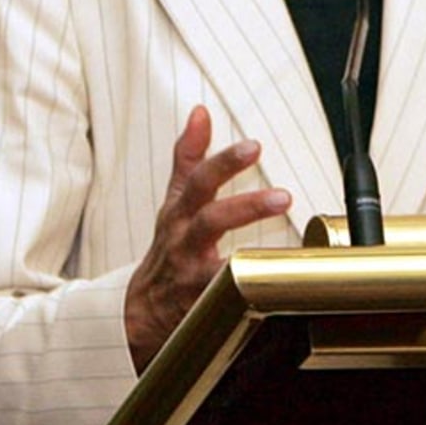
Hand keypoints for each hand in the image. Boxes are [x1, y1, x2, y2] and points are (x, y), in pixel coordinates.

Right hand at [124, 106, 290, 371]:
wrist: (138, 312)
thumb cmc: (169, 248)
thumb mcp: (175, 202)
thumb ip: (188, 158)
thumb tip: (200, 112)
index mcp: (180, 213)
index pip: (198, 182)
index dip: (223, 162)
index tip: (253, 145)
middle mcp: (184, 242)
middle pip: (210, 221)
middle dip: (246, 208)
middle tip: (284, 197)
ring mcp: (191, 277)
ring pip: (217, 267)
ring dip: (252, 264)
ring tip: (286, 254)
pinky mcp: (202, 308)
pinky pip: (228, 300)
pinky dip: (251, 292)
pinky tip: (282, 287)